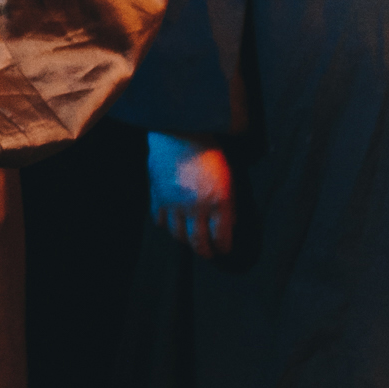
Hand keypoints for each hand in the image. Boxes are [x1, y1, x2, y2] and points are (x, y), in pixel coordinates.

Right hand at [148, 134, 234, 259]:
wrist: (180, 134)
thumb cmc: (208, 154)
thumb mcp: (228, 178)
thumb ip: (229, 203)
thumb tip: (230, 224)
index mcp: (218, 201)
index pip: (222, 236)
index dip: (223, 247)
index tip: (224, 249)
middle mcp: (196, 207)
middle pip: (198, 242)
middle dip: (205, 252)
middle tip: (208, 254)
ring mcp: (175, 204)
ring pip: (179, 235)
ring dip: (186, 240)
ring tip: (191, 239)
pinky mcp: (158, 198)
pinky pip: (161, 221)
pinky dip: (167, 225)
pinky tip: (173, 221)